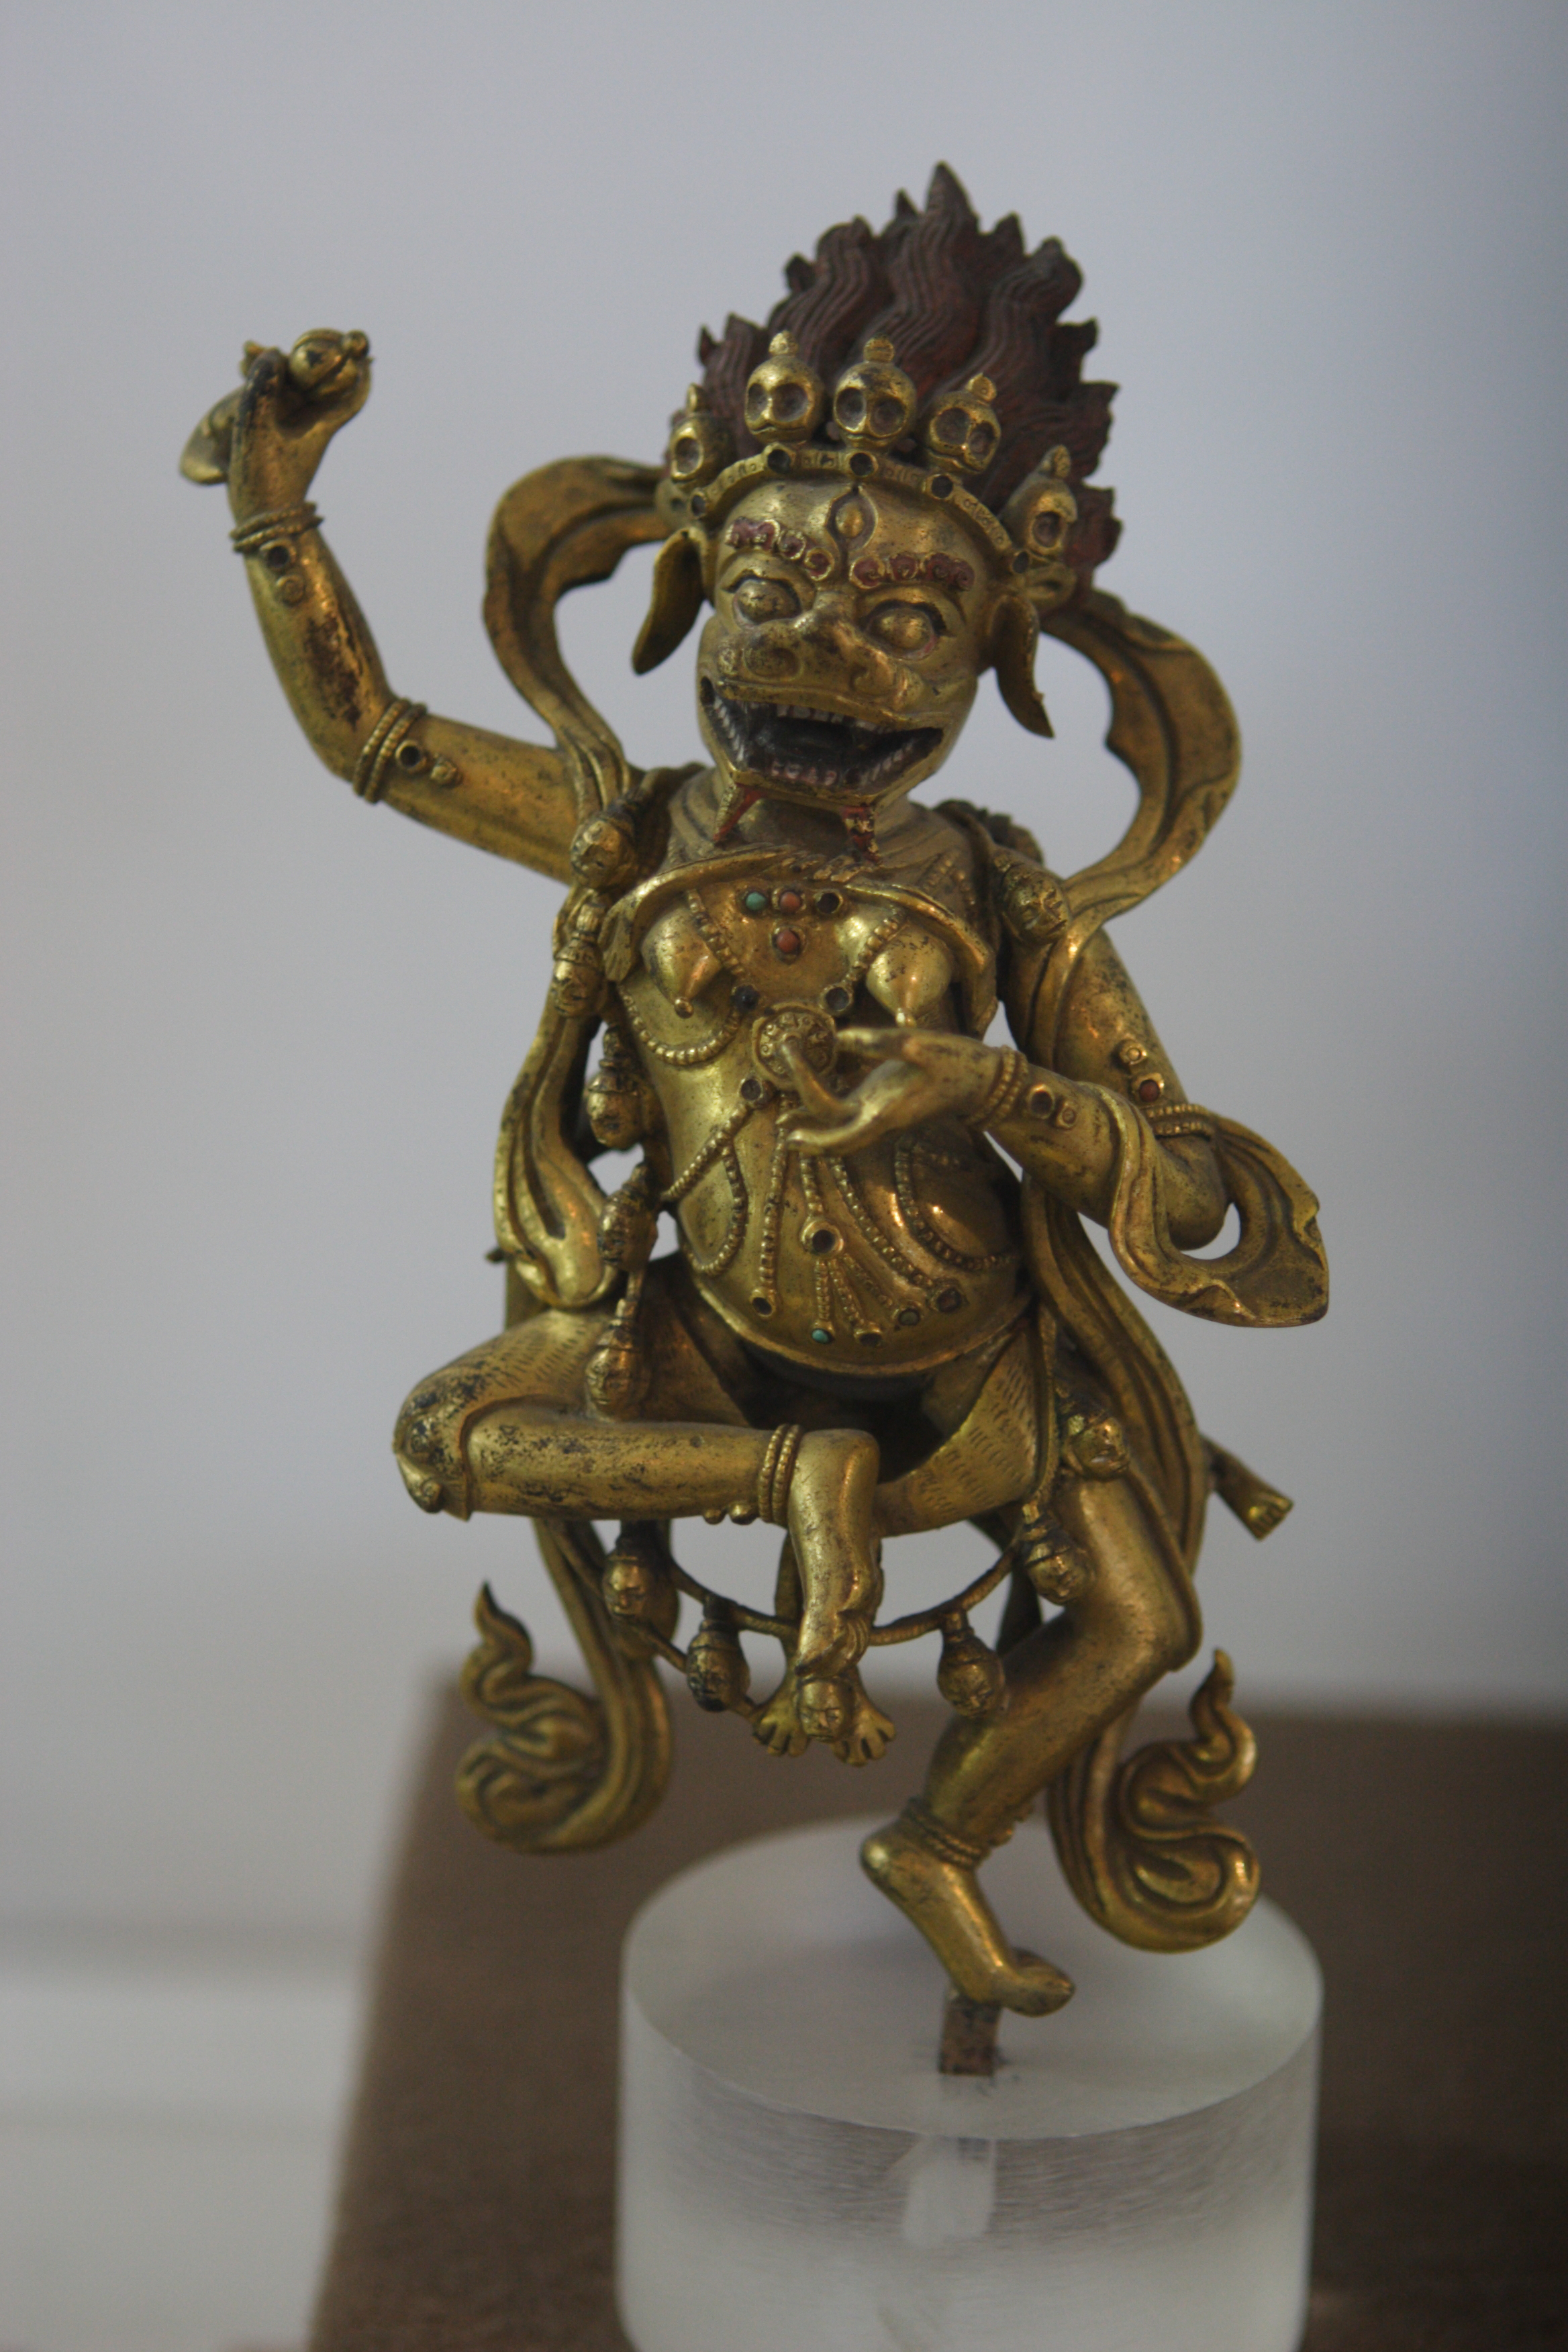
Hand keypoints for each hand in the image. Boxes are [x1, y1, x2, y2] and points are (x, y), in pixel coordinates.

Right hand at [180, 330, 370, 514]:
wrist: (261, 524)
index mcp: (320, 424)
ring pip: (288, 386)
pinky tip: (241, 365)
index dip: (356, 364)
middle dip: (295, 356)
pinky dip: (259, 381)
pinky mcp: (274, 435)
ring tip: (246, 350)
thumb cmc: (264, 481)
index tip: (352, 341)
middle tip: (263, 343)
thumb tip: (271, 353)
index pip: (352, 391)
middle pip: (313, 380)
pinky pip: (271, 399)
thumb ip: (262, 389)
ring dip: (270, 366)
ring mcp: (293, 429)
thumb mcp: (257, 431)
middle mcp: (310, 423)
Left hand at [783, 1026, 1000, 1155]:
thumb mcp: (919, 1044)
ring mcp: (880, 1113)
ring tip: (782, 1120)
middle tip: (778, 1120)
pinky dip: (825, 1112)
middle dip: (805, 1132)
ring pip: (838, 1129)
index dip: (809, 1129)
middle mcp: (879, 1120)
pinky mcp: (882, 1102)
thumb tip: (837, 1038)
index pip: (838, 1136)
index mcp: (886, 1114)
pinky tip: (806, 1106)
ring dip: (811, 1125)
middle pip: (833, 1138)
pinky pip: (847, 1114)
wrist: (982, 1080)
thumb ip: (877, 1042)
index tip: (789, 1107)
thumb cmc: (955, 1061)